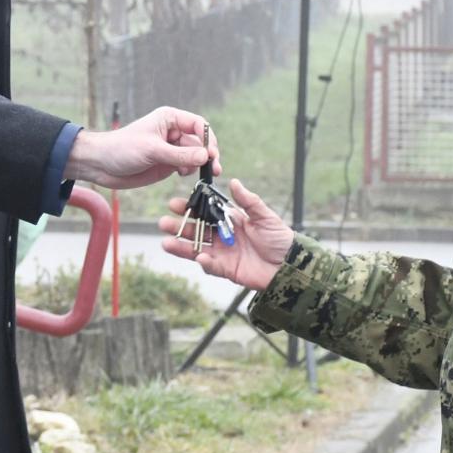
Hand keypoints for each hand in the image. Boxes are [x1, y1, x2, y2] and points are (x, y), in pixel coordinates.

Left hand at [63, 107, 218, 189]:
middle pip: (200, 142)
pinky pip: (186, 166)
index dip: (208, 139)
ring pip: (195, 156)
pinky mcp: (167, 164)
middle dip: (208, 155)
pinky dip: (189, 171)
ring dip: (198, 165)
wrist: (101, 165)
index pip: (198, 125)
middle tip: (213, 170)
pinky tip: (182, 175)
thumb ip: (180, 154)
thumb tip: (206, 156)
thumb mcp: (152, 150)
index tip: (211, 154)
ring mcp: (171, 149)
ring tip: (195, 173)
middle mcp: (173, 132)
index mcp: (169, 119)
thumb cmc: (121, 149)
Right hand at [159, 178, 294, 289]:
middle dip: (179, 227)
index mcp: (230, 221)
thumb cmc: (280, 239)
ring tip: (166, 243)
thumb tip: (234, 182)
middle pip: (196, 231)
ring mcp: (223, 254)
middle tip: (163, 223)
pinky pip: (211, 266)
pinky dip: (205, 262)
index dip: (190, 209)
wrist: (289, 265)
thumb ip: (248, 201)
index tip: (174, 204)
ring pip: (197, 249)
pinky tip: (199, 258)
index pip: (205, 213)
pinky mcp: (227, 270)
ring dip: (182, 246)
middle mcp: (222, 237)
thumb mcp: (265, 216)